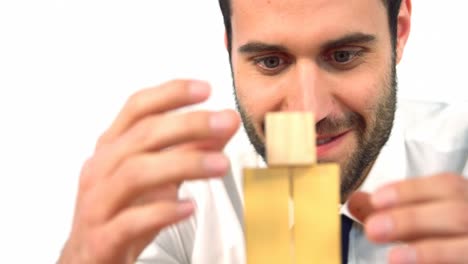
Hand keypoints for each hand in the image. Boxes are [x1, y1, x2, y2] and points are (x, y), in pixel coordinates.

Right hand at [58, 80, 239, 263]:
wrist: (88, 256)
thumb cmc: (123, 209)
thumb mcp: (158, 175)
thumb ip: (188, 150)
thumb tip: (224, 126)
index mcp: (112, 147)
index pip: (138, 108)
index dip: (170, 94)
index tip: (205, 88)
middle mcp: (101, 168)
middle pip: (144, 135)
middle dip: (190, 125)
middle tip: (226, 123)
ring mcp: (98, 202)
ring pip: (137, 173)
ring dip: (184, 164)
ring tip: (220, 164)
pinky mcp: (102, 237)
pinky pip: (131, 220)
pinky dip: (162, 211)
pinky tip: (190, 207)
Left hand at [348, 173, 467, 263]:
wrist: (461, 251)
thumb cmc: (448, 233)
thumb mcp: (421, 218)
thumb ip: (391, 210)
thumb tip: (356, 202)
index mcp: (465, 198)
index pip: (445, 186)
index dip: (409, 191)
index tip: (377, 199)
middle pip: (455, 213)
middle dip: (411, 219)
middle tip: (373, 228)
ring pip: (466, 246)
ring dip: (428, 251)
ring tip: (394, 258)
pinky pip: (464, 261)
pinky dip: (437, 261)